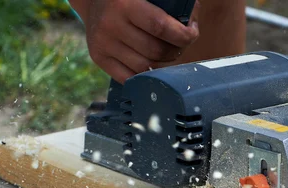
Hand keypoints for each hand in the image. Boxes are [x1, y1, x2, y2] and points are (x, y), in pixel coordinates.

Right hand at [70, 0, 199, 82]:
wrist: (95, 0)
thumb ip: (173, 5)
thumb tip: (192, 25)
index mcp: (125, 4)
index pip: (161, 27)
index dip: (183, 36)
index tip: (191, 34)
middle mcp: (110, 25)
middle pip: (156, 52)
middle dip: (176, 51)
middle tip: (180, 45)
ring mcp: (102, 44)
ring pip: (146, 69)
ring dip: (164, 65)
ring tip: (168, 54)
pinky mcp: (99, 58)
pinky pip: (131, 78)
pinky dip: (147, 75)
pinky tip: (154, 64)